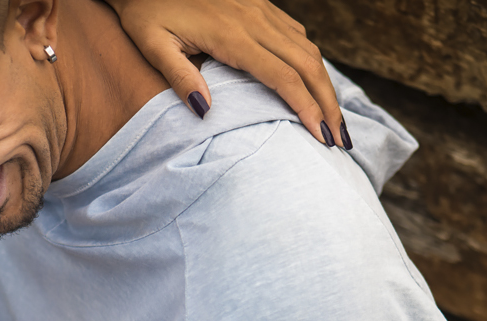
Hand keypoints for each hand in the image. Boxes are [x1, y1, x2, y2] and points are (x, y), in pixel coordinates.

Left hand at [107, 0, 344, 145]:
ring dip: (325, 86)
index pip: (283, 77)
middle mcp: (254, 21)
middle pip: (308, 65)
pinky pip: (297, 35)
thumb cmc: (145, 10)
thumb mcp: (152, 44)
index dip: (306, 108)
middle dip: (329, 104)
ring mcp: (261, 10)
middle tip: (341, 141)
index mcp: (231, 36)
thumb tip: (205, 112)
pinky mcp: (261, 5)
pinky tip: (314, 85)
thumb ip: (178, 77)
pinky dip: (312, 63)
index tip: (321, 137)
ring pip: (309, 49)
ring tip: (334, 120)